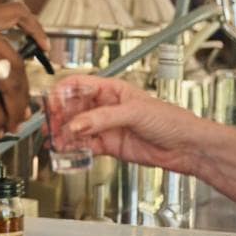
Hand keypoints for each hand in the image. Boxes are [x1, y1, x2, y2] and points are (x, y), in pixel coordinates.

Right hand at [50, 76, 205, 175]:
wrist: (187, 147)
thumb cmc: (171, 120)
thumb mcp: (134, 112)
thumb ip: (102, 119)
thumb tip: (77, 124)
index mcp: (111, 90)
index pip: (78, 85)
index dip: (62, 93)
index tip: (52, 103)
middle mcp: (105, 107)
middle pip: (73, 108)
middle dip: (59, 116)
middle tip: (48, 126)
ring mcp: (106, 127)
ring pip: (76, 128)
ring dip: (64, 134)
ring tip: (55, 141)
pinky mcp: (109, 146)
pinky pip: (86, 146)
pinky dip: (75, 149)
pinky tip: (68, 150)